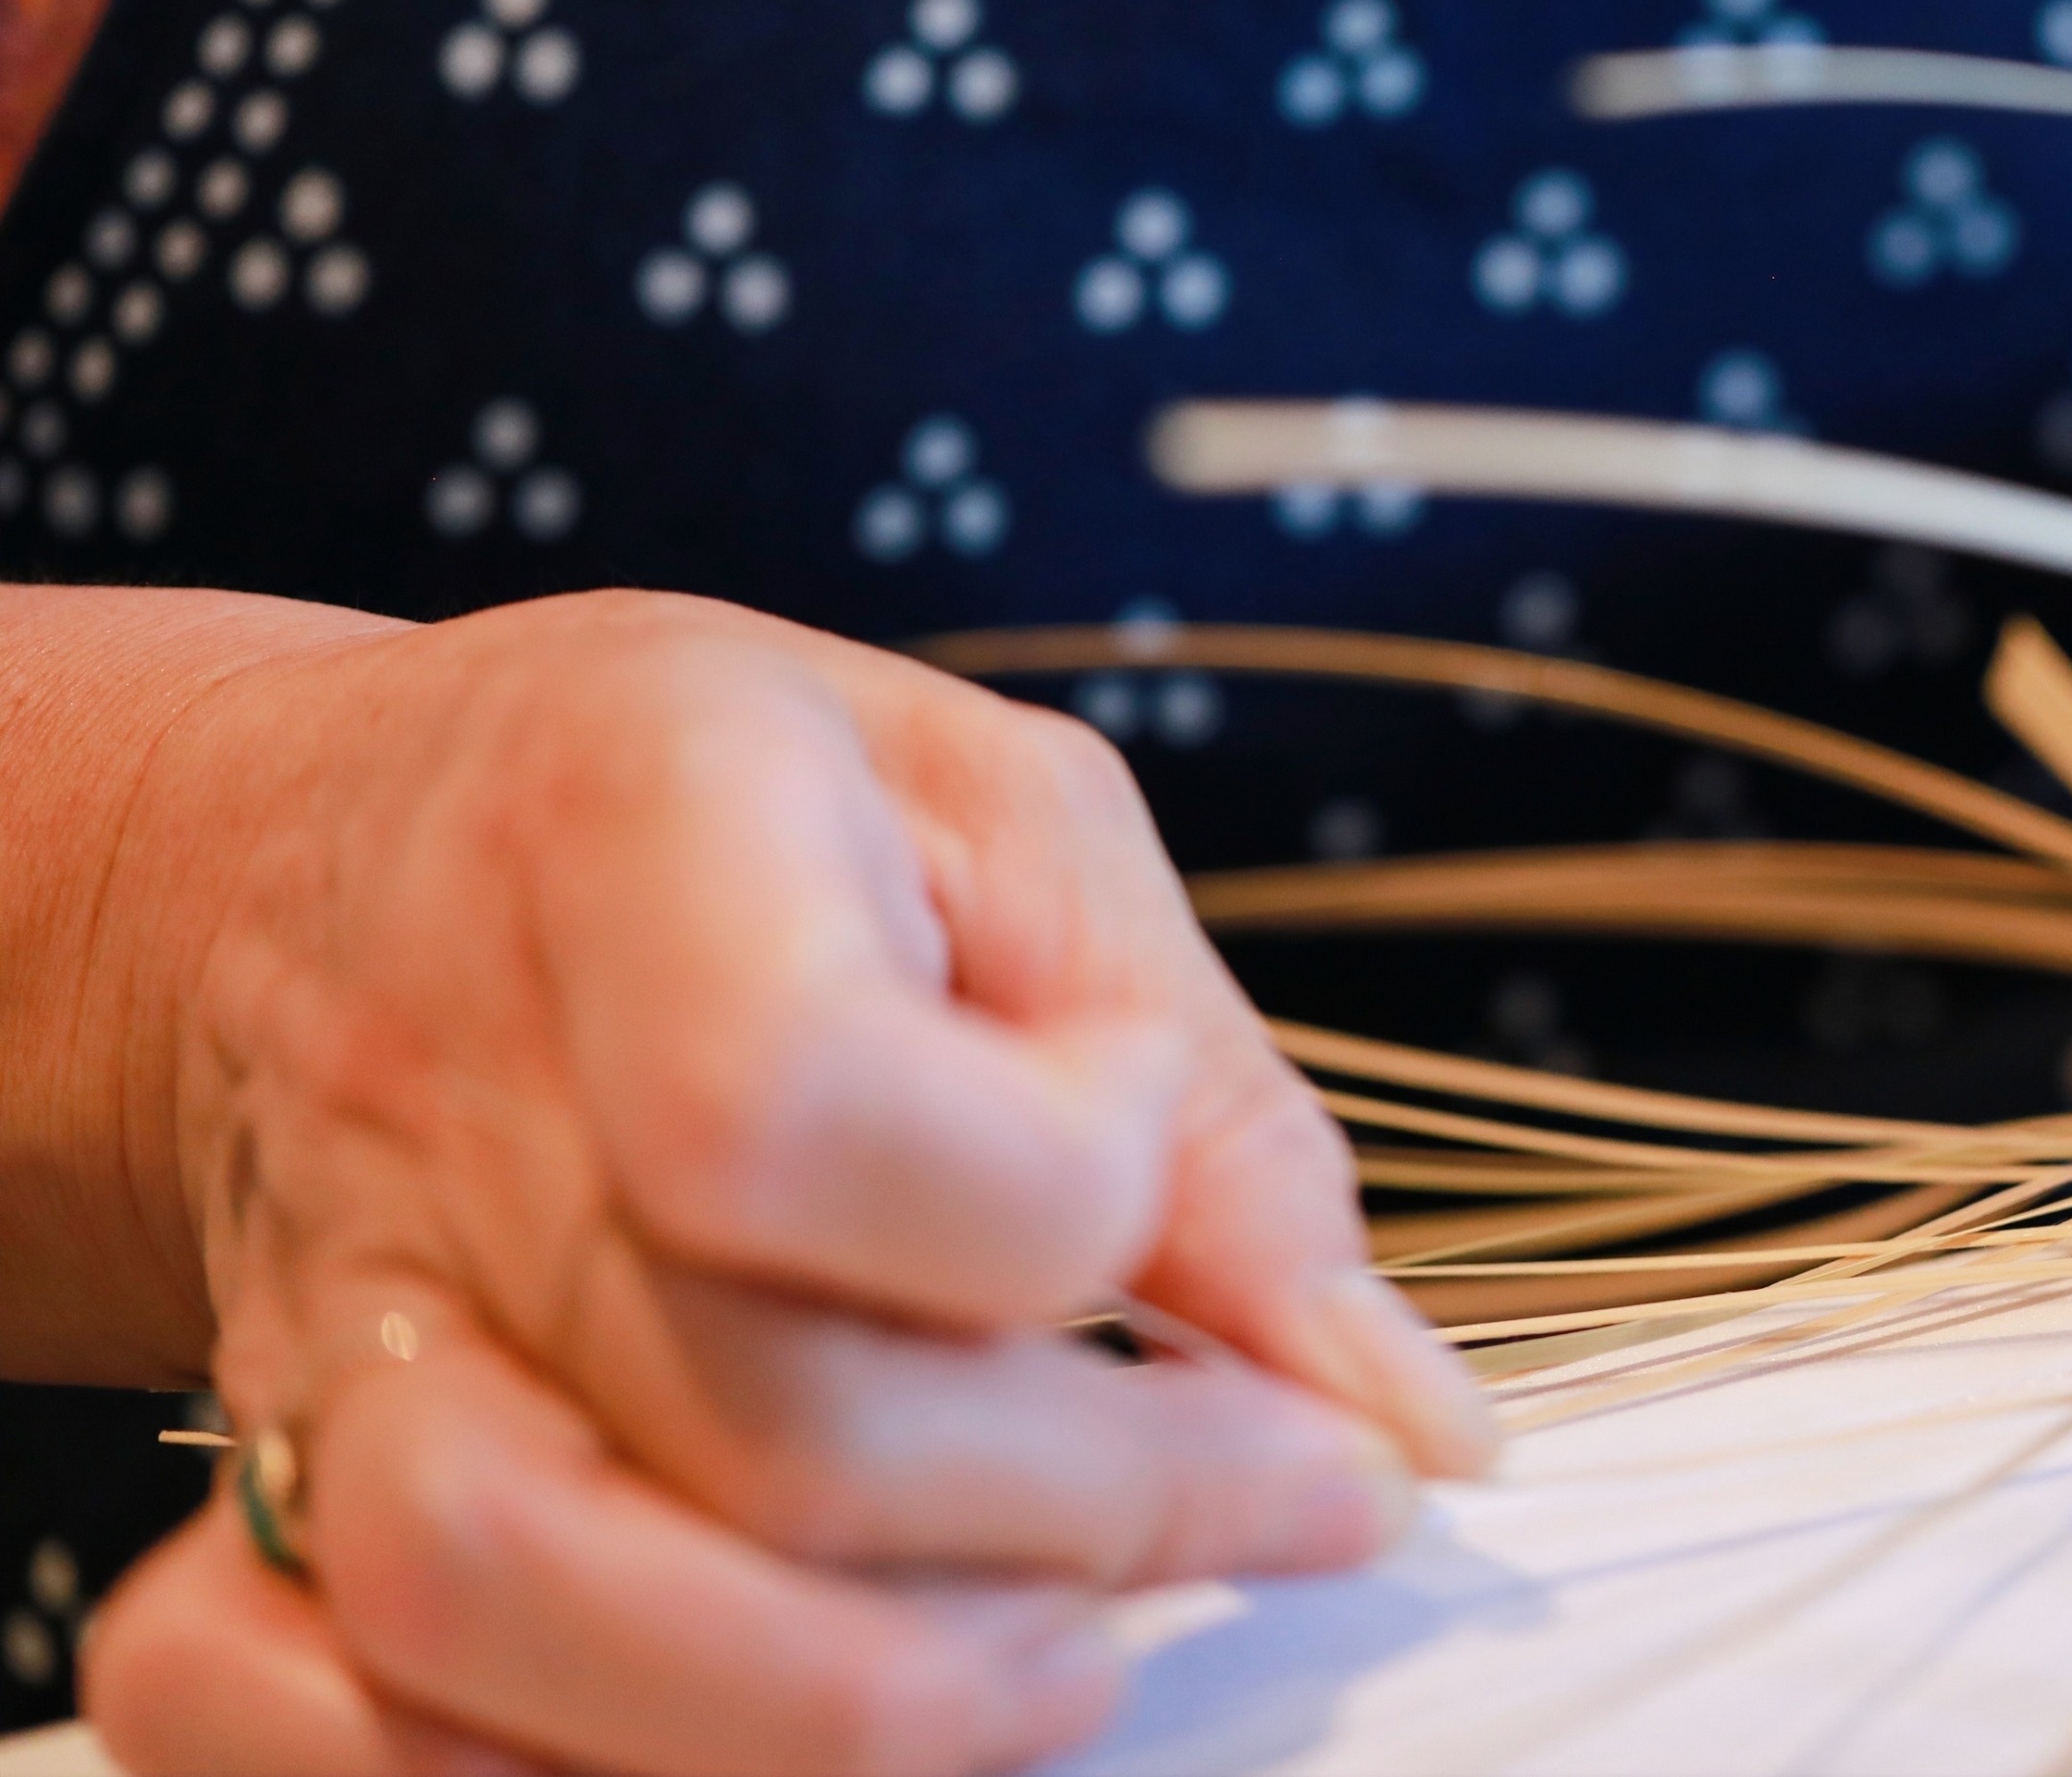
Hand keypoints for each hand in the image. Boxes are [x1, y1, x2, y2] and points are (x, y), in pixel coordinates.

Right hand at [73, 590, 1493, 1774]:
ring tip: (1061, 1656)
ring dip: (847, 1704)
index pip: (805, 1110)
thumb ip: (1216, 1115)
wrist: (348, 848)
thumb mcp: (1017, 825)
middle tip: (1281, 1494)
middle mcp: (448, 1096)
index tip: (1145, 1133)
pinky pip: (275, 1709)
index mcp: (642, 830)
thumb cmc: (728, 811)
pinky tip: (763, 1715)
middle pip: (756, 1424)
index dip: (1067, 1192)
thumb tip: (1406, 1418)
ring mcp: (331, 1313)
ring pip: (498, 1608)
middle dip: (1101, 1513)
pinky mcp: (241, 1479)